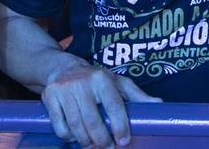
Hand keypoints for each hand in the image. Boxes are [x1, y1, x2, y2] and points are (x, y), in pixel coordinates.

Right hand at [42, 62, 160, 147]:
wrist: (61, 68)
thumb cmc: (94, 78)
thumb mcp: (117, 82)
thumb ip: (136, 95)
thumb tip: (159, 104)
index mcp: (102, 79)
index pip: (114, 105)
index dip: (120, 125)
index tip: (123, 141)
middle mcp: (82, 83)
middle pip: (93, 120)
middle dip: (102, 139)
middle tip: (107, 147)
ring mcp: (64, 90)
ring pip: (76, 125)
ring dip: (86, 141)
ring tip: (93, 145)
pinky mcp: (49, 98)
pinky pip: (60, 126)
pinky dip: (68, 136)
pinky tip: (75, 137)